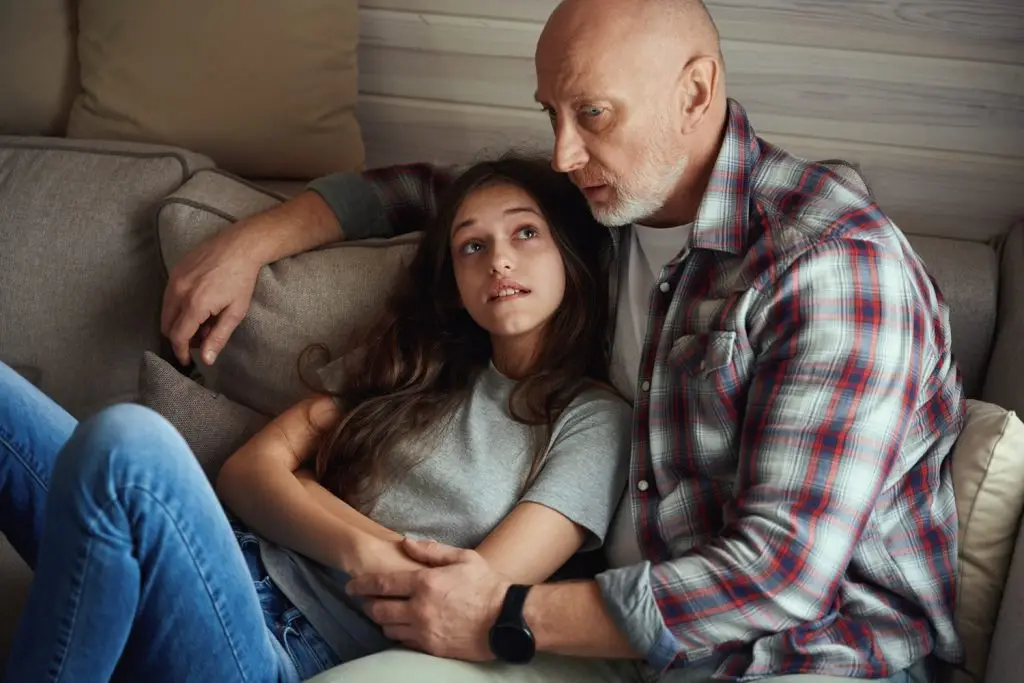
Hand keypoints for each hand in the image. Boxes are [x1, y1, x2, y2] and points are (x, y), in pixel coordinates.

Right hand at [161, 224, 261, 365]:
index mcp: (195, 304)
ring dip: (178, 323)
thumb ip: (218, 337)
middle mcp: (179, 292)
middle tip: (201, 338)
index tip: (188, 360)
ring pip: (165, 311)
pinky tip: (198, 306)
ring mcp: (174, 279)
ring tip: (203, 322)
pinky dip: (178, 307)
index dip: (181, 351)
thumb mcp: (235, 312)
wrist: (239, 246)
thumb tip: (207, 360)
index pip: (178, 336)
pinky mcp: (174, 270)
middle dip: (180, 338)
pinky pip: (168, 297)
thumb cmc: (242, 279)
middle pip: (167, 326)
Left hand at [347, 538, 510, 661]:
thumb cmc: (487, 585)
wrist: (507, 619)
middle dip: (368, 605)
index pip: (381, 584)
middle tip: (367, 600)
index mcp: (425, 582)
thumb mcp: (463, 558)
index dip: (360, 585)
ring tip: (386, 614)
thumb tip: (406, 543)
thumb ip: (432, 551)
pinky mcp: (432, 648)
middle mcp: (419, 608)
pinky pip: (403, 643)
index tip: (351, 585)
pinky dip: (399, 635)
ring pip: (388, 629)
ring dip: (383, 621)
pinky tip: (403, 628)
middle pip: (378, 610)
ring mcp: (424, 631)